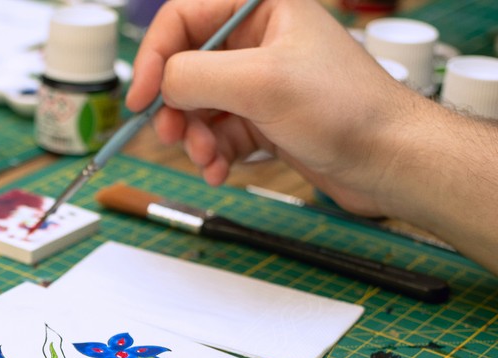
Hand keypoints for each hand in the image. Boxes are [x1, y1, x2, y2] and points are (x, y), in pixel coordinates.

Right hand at [125, 0, 416, 217]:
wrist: (389, 159)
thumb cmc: (346, 109)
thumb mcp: (261, 83)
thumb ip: (197, 76)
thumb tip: (159, 85)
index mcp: (261, 7)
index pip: (183, 17)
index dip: (154, 56)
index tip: (139, 97)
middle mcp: (257, 39)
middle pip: (184, 66)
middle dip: (175, 107)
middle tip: (174, 137)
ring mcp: (259, 80)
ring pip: (197, 105)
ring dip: (194, 138)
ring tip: (209, 160)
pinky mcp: (262, 117)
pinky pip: (217, 133)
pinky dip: (213, 154)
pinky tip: (221, 170)